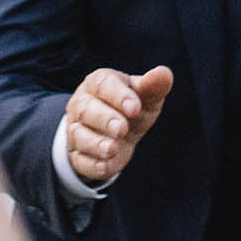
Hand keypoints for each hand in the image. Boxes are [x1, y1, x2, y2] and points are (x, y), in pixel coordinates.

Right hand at [64, 66, 172, 182]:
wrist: (118, 134)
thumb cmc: (132, 107)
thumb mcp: (145, 96)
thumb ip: (153, 85)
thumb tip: (164, 74)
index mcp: (99, 84)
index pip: (104, 84)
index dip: (119, 96)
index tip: (135, 108)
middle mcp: (82, 104)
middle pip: (86, 109)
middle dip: (104, 119)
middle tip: (121, 129)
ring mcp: (76, 130)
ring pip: (79, 135)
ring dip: (96, 143)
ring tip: (113, 149)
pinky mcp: (78, 155)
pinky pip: (80, 160)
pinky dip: (92, 164)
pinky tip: (105, 166)